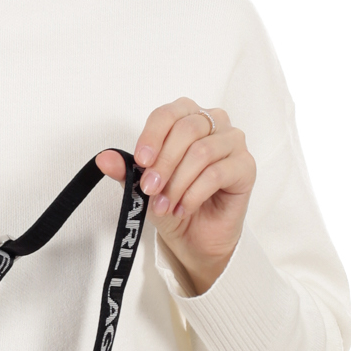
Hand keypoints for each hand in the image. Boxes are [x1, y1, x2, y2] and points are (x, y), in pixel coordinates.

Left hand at [97, 98, 255, 294]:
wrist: (194, 237)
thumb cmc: (172, 202)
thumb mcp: (142, 187)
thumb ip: (126, 170)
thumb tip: (103, 159)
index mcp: (186, 117)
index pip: (168, 114)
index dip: (152, 136)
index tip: (140, 162)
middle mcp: (213, 123)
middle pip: (187, 129)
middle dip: (164, 163)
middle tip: (150, 190)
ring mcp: (233, 143)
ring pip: (202, 151)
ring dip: (178, 183)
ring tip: (165, 206)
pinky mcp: (246, 167)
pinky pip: (218, 173)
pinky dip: (195, 194)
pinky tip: (184, 208)